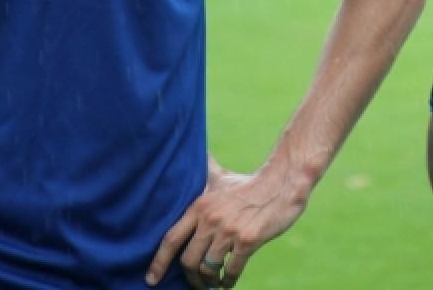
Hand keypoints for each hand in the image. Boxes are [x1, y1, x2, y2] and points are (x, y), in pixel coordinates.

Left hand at [147, 161, 308, 288]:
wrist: (281, 183)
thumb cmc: (248, 184)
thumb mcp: (220, 176)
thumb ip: (203, 172)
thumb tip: (191, 154)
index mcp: (199, 206)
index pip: (171, 238)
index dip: (159, 262)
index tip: (151, 278)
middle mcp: (210, 219)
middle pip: (188, 261)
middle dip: (191, 278)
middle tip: (196, 283)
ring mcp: (229, 231)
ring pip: (207, 269)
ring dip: (209, 282)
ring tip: (213, 283)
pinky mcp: (248, 241)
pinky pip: (231, 271)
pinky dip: (227, 281)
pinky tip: (228, 282)